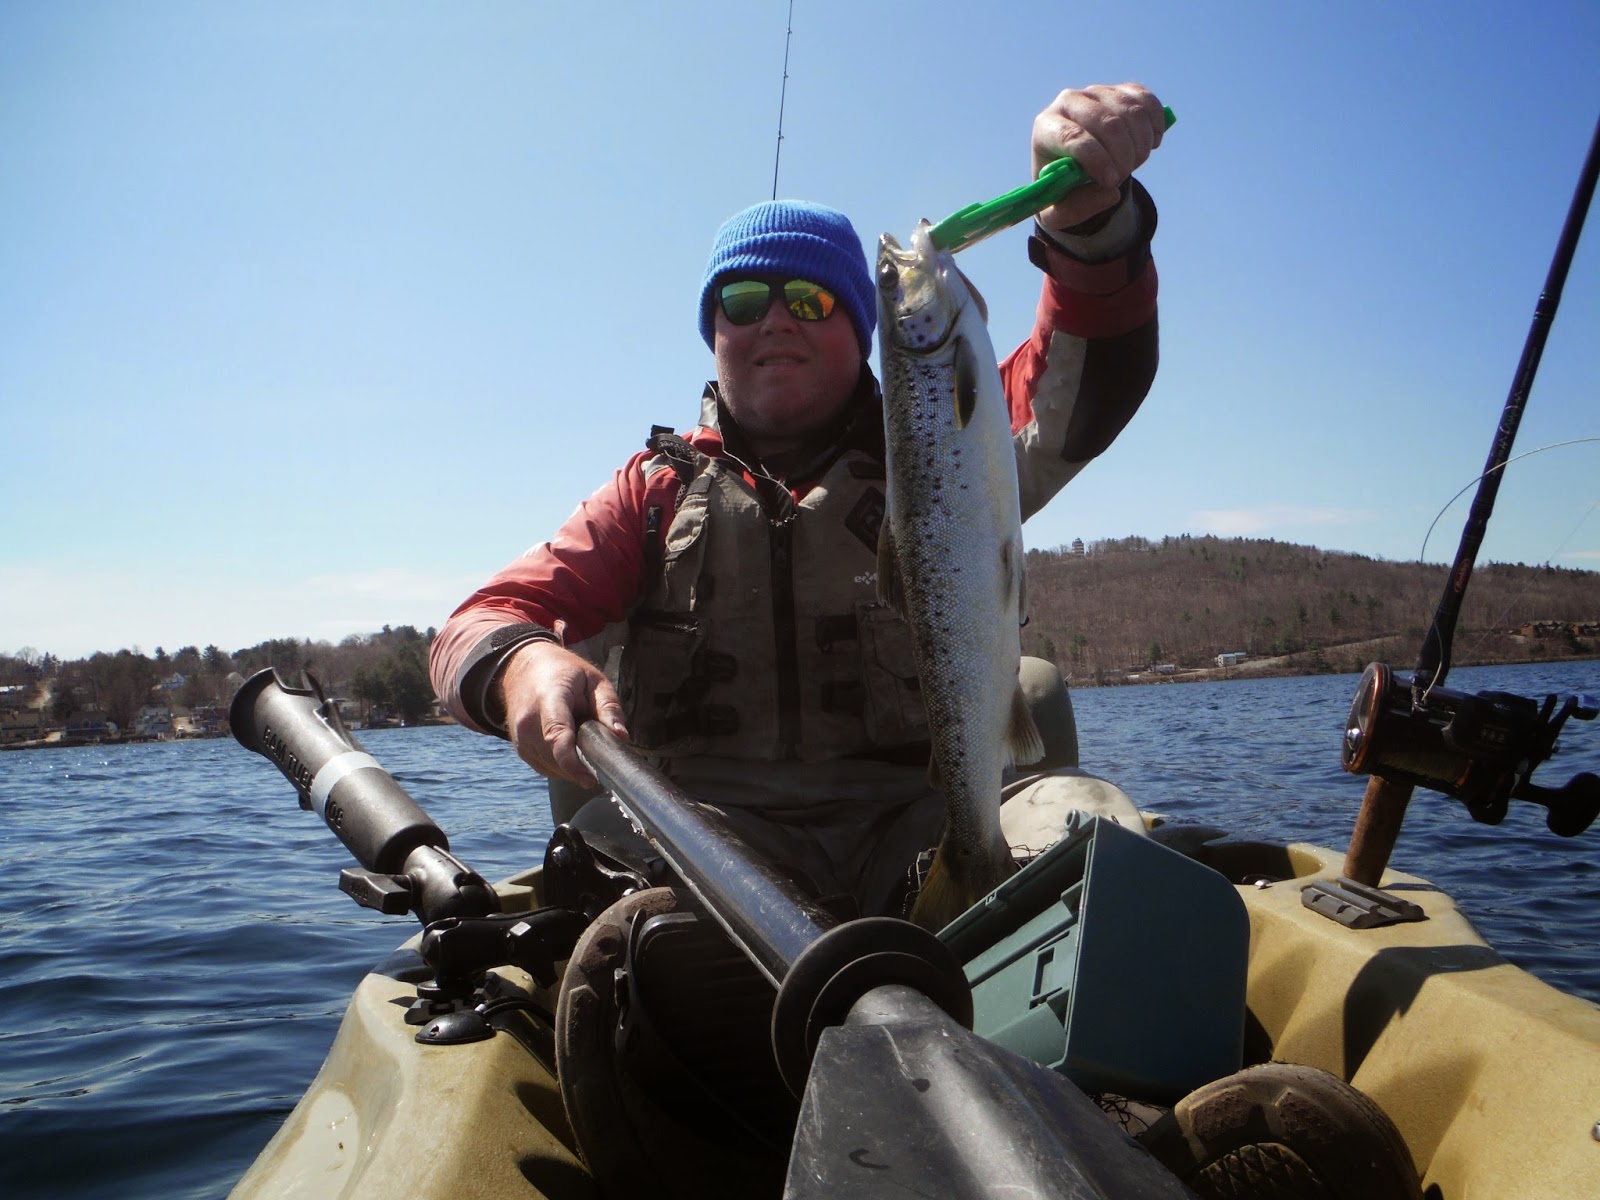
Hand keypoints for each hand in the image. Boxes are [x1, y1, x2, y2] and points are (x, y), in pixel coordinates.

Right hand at [499, 640, 628, 785]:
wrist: (524, 669)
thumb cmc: (563, 673)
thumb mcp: (594, 679)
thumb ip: (608, 706)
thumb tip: (621, 736)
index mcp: (548, 698)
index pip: (556, 735)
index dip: (572, 762)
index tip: (591, 779)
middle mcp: (528, 721)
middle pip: (556, 757)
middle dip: (583, 761)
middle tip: (597, 744)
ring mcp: (520, 738)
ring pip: (553, 767)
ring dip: (573, 763)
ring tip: (579, 736)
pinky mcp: (520, 749)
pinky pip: (546, 767)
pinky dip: (562, 763)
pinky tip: (570, 744)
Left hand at [1032, 83, 1165, 229]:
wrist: (1074, 164)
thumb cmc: (1061, 187)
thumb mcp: (1059, 210)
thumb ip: (1077, 208)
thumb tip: (1111, 193)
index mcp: (1045, 128)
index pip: (1073, 137)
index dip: (1097, 160)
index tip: (1112, 182)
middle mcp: (1068, 102)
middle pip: (1107, 123)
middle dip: (1124, 157)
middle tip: (1123, 178)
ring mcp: (1097, 92)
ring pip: (1131, 112)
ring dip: (1141, 145)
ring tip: (1133, 164)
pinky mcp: (1120, 90)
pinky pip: (1146, 101)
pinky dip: (1155, 125)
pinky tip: (1151, 144)